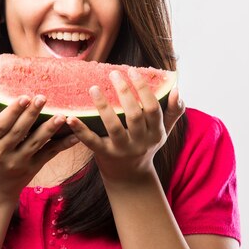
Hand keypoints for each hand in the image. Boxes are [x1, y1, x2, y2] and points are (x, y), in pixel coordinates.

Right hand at [0, 91, 78, 201]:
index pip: (1, 124)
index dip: (13, 111)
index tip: (24, 97)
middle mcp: (2, 152)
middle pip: (19, 131)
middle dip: (31, 114)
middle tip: (43, 97)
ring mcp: (19, 161)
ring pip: (35, 143)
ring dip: (49, 129)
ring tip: (61, 116)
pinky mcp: (33, 168)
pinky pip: (49, 154)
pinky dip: (63, 144)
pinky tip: (75, 135)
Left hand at [66, 69, 185, 183]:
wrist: (130, 178)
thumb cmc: (146, 145)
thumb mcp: (162, 131)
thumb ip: (172, 111)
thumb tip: (177, 89)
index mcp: (156, 133)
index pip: (152, 108)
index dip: (144, 89)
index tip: (133, 71)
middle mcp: (140, 142)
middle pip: (134, 115)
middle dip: (125, 92)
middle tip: (114, 73)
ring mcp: (122, 149)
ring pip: (114, 126)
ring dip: (103, 106)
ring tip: (93, 88)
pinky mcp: (104, 155)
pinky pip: (91, 142)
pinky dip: (80, 130)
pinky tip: (70, 118)